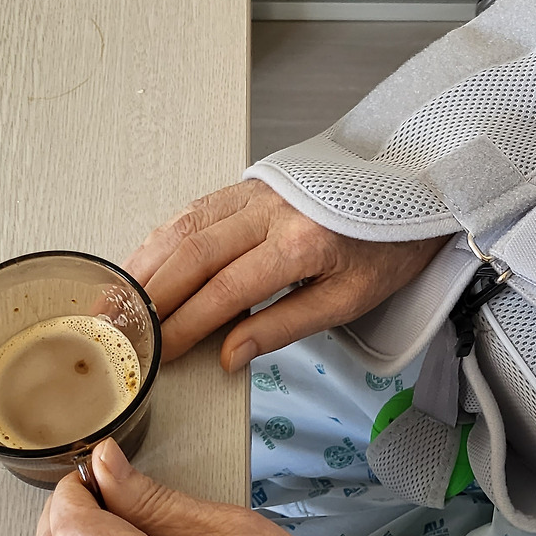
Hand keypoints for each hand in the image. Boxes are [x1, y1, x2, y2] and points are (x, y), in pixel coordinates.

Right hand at [123, 180, 448, 369]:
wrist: (415, 190)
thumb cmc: (389, 247)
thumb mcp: (349, 299)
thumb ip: (286, 325)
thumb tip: (230, 353)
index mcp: (302, 244)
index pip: (227, 290)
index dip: (188, 324)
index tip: (162, 353)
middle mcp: (274, 211)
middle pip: (195, 254)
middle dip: (154, 297)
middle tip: (124, 332)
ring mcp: (261, 191)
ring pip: (187, 225)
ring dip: (149, 263)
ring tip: (120, 301)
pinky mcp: (255, 181)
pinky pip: (199, 207)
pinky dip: (166, 235)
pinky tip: (148, 260)